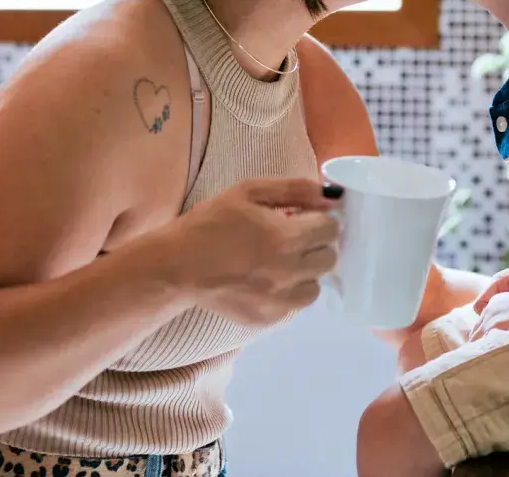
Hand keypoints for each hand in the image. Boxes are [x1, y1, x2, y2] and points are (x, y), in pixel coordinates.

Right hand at [168, 177, 340, 324]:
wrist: (176, 266)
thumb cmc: (210, 224)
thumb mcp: (249, 192)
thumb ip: (295, 190)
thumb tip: (331, 196)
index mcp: (285, 238)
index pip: (330, 229)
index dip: (317, 219)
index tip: (302, 218)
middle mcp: (287, 273)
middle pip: (328, 258)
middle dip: (314, 244)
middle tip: (291, 238)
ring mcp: (278, 301)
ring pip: (315, 286)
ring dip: (305, 271)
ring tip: (280, 261)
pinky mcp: (267, 318)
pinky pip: (294, 305)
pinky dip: (288, 292)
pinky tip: (267, 280)